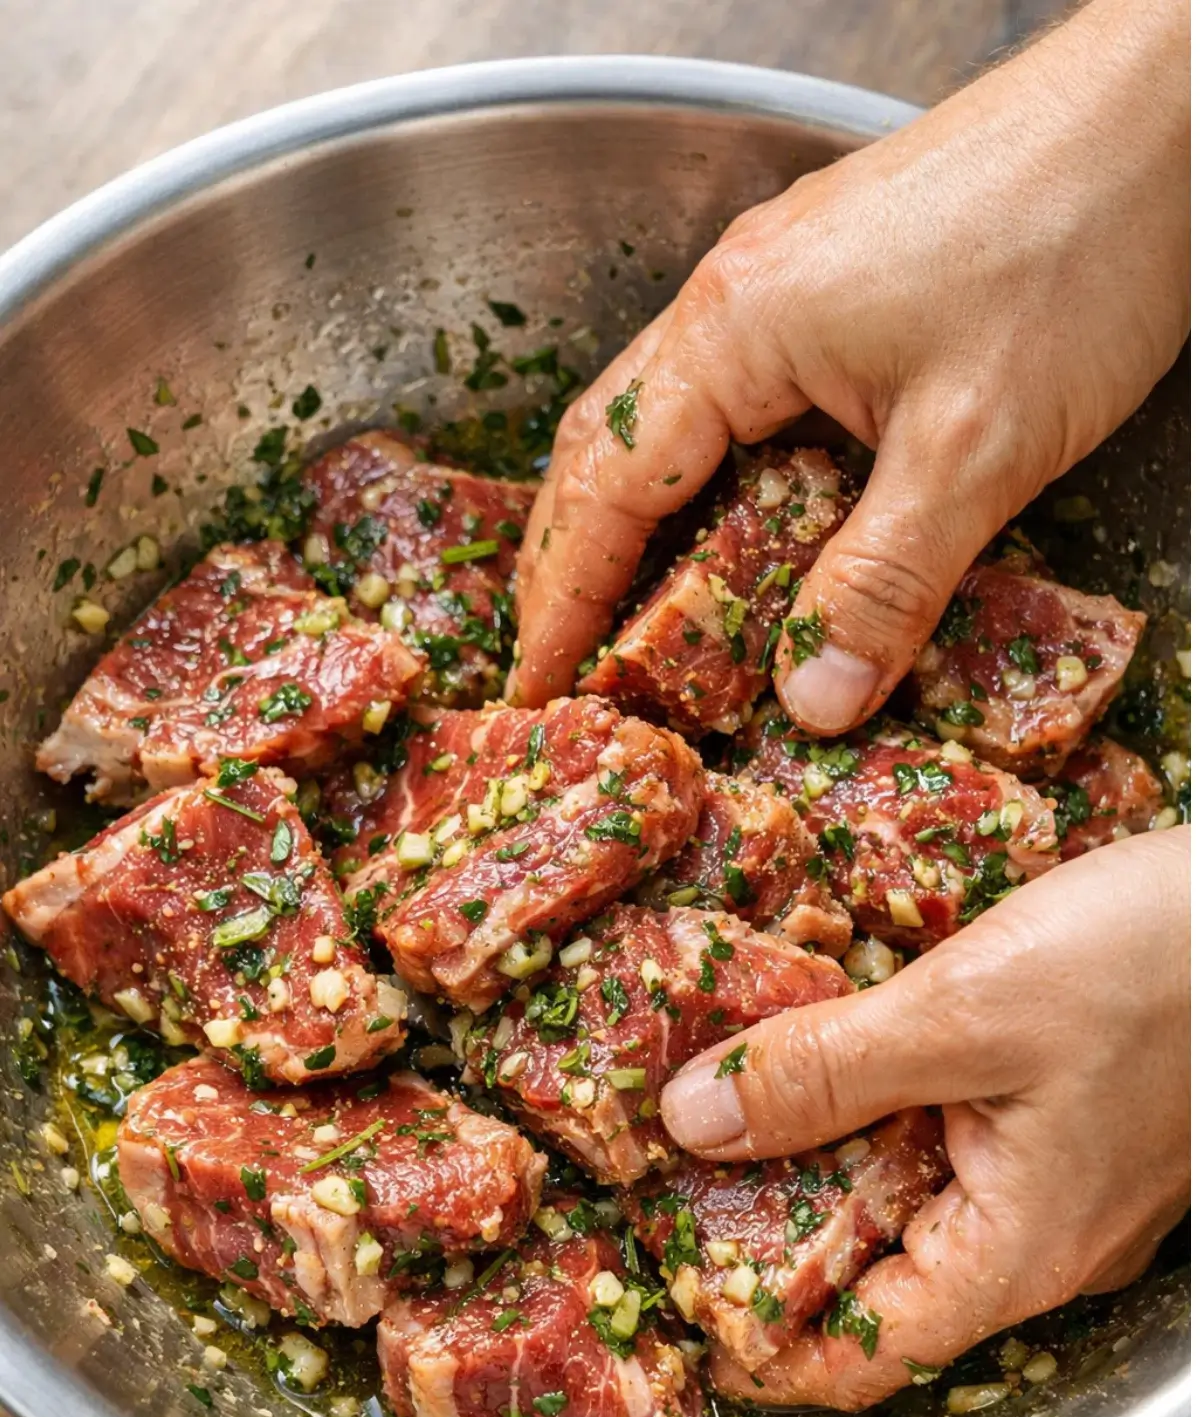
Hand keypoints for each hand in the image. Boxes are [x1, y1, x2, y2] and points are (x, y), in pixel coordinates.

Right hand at [510, 0, 1188, 724]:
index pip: (608, 486)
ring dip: (643, 524)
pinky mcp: (840, 287)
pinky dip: (717, 484)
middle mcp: (734, 298)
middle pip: (612, 447)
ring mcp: (785, 284)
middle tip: (570, 661)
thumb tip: (813, 697)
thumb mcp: (975, 447)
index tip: (542, 682)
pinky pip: (740, 403)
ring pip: (674, 424)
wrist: (1165, 112)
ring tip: (638, 618)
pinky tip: (747, 534)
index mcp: (734, 328)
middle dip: (577, 562)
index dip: (566, 598)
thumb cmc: (1076, 245)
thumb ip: (886, 582)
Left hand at [658, 829, 1189, 1407]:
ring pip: (914, 1207)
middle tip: (673, 1180)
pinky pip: (955, 1147)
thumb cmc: (1160, 964)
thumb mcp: (967, 1012)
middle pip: (880, 1283)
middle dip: (774, 1239)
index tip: (677, 1305)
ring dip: (823, 1164)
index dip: (763, 1350)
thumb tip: (694, 1122)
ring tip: (729, 1108)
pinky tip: (833, 1051)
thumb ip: (824, 1072)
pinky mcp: (1069, 1122)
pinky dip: (882, 1112)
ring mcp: (1062, 1185)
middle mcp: (1041, 1242)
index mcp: (1017, 1254)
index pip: (866, 1359)